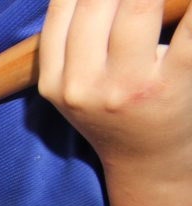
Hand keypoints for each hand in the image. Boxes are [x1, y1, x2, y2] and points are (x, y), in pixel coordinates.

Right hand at [38, 0, 191, 172]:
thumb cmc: (114, 111)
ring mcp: (126, 87)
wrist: (146, 161)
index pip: (62, 8)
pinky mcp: (170, 85)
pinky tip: (190, 3)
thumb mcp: (73, 86)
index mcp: (55, 82)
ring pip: (140, 7)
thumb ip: (72, 41)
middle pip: (97, 2)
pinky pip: (190, 32)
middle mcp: (84, 86)